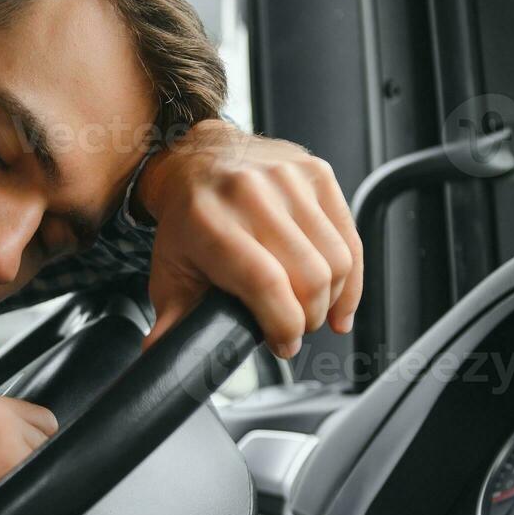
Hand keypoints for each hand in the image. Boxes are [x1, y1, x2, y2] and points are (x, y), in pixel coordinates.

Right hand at [0, 387, 57, 514]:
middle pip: (44, 431)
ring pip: (45, 458)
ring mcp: (3, 437)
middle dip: (28, 457)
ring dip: (24, 480)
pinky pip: (39, 485)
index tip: (4, 462)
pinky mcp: (8, 467)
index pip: (27, 414)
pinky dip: (22, 501)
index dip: (19, 442)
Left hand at [135, 120, 362, 357]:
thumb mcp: (169, 270)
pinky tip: (341, 299)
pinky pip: (350, 237)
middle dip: (308, 318)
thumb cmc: (186, 220)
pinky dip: (351, 277)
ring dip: (331, 299)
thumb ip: (172, 320)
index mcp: (209, 222)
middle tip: (294, 329)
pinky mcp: (317, 174)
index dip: (283, 325)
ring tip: (311, 310)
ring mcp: (288, 179)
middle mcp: (251, 194)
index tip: (282, 344)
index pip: (266, 284)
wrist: (198, 158)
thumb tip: (161, 356)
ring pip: (337, 260)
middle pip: (309, 277)